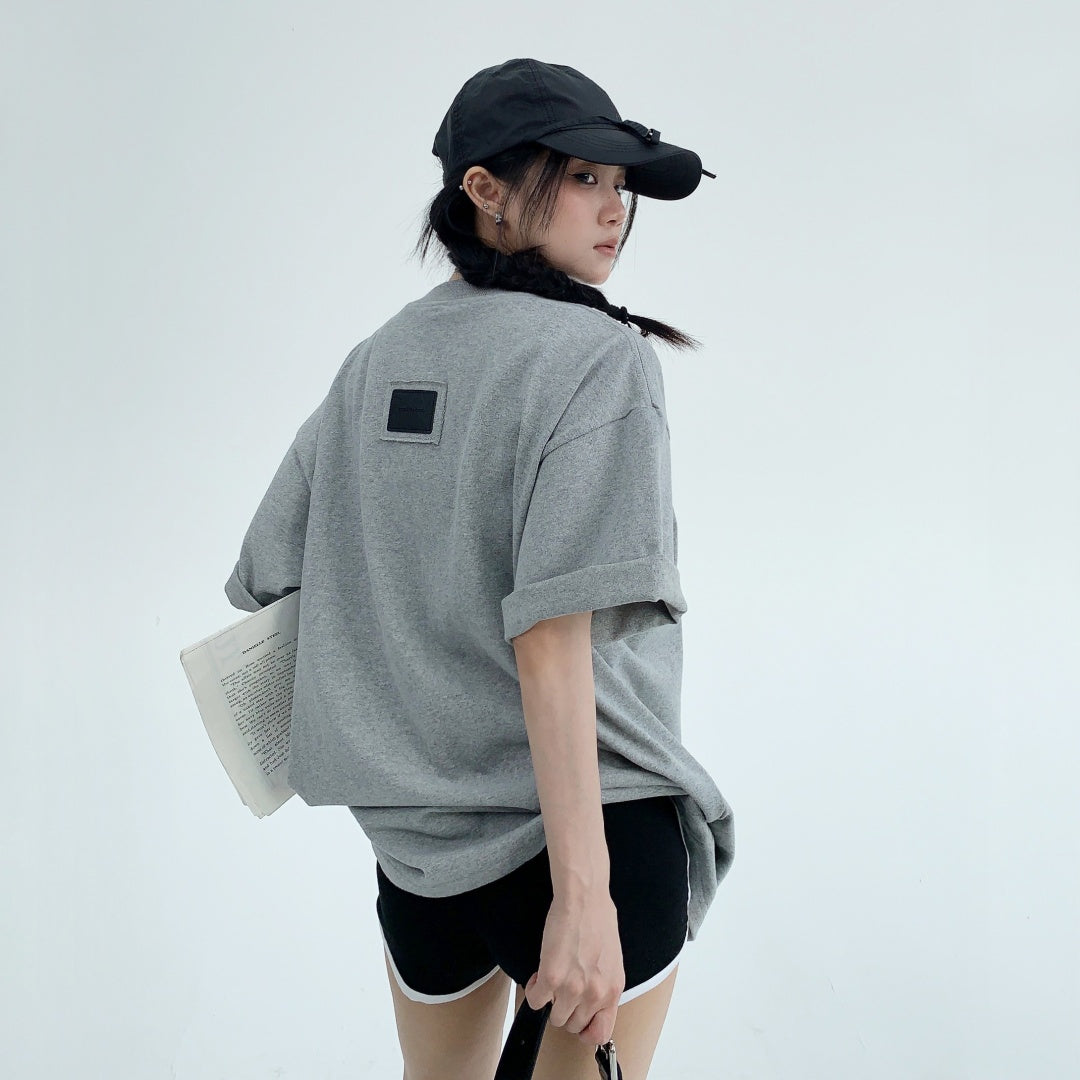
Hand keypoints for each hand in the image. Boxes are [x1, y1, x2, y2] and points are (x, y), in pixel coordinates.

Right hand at [524, 889, 624, 1045]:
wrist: (584, 898)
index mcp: (612, 989)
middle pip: (573, 1025)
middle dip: (565, 1010)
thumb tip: (591, 998)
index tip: (577, 1020)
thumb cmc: (598, 919)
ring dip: (549, 1001)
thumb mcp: (612, 959)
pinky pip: (536, 1001)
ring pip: (554, 1017)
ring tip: (549, 982)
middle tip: (561, 991)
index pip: (601, 1033)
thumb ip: (603, 984)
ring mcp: (573, 988)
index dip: (586, 1031)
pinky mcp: (551, 977)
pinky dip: (533, 991)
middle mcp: (594, 994)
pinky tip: (538, 976)